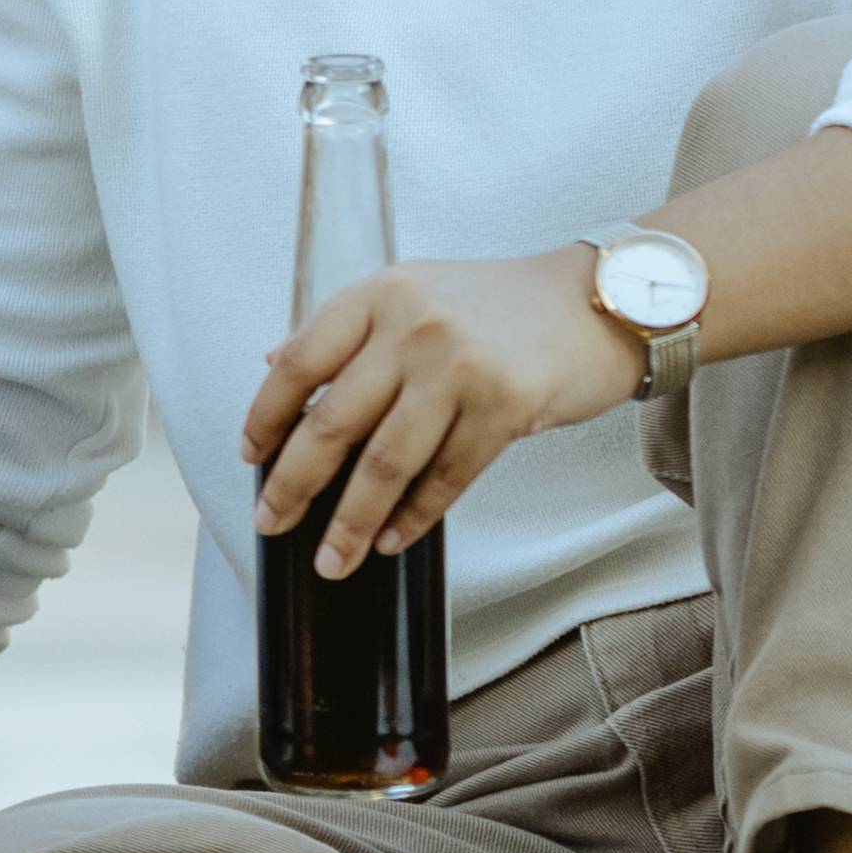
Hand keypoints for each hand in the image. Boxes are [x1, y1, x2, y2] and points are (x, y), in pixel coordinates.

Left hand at [242, 253, 641, 576]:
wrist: (600, 303)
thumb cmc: (501, 305)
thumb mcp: (415, 292)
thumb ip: (347, 329)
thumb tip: (273, 361)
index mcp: (379, 294)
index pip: (299, 363)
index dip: (266, 416)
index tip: (251, 457)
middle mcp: (412, 326)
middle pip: (333, 422)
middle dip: (294, 484)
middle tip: (270, 524)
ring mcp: (459, 367)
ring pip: (385, 463)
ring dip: (351, 522)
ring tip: (331, 560)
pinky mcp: (505, 407)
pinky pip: (445, 478)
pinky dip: (413, 516)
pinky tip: (391, 540)